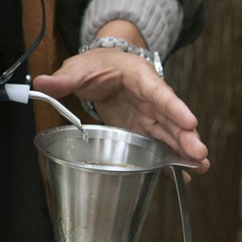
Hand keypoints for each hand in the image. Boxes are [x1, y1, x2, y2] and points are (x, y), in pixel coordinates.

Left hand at [33, 46, 208, 169]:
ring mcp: (148, 116)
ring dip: (184, 151)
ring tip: (199, 168)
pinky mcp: (143, 130)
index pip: (159, 92)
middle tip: (199, 154)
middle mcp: (150, 98)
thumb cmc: (96, 64)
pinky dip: (169, 161)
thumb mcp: (78, 68)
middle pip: (171, 118)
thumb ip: (62, 78)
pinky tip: (182, 177)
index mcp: (139, 77)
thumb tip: (41, 83)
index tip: (190, 121)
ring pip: (170, 134)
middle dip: (186, 136)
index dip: (174, 108)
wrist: (104, 65)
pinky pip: (159, 146)